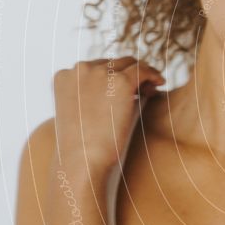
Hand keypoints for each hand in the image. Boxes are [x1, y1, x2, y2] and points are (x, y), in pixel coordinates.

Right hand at [52, 57, 165, 171]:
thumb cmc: (83, 146)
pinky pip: (142, 70)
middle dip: (129, 72)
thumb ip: (98, 95)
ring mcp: (99, 73)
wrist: (82, 161)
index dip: (114, 75)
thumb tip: (135, 84)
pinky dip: (153, 74)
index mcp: (64, 76)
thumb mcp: (82, 113)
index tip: (128, 86)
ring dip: (142, 73)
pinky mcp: (120, 81)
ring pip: (129, 63)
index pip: (95, 67)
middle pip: (113, 63)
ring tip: (152, 86)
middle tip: (145, 86)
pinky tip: (159, 83)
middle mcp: (80, 69)